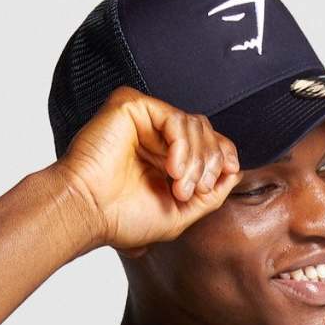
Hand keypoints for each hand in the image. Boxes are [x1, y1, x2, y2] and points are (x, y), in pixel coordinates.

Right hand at [52, 85, 241, 252]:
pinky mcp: (132, 106)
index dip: (223, 156)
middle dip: (208, 163)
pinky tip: (170, 167)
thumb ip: (211, 194)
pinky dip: (181, 143)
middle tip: (190, 191)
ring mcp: (144, 121)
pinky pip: (175, 116)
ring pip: (195, 124)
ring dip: (195, 159)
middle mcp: (156, 137)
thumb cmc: (123, 218)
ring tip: (177, 185)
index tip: (223, 176)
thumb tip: (235, 171)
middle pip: (206, 132)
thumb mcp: (181, 213)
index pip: (208, 144)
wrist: (89, 211)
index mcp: (166, 159)